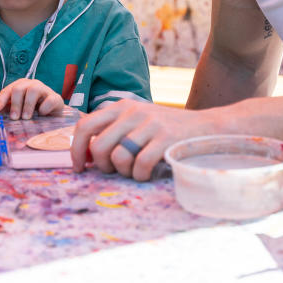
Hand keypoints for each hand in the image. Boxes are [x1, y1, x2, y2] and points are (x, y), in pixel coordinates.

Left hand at [0, 79, 63, 119]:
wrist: (53, 115)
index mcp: (20, 87)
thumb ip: (6, 109)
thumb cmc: (33, 112)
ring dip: (28, 105)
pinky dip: (44, 108)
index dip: (0, 100)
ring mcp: (44, 90)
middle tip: (15, 118)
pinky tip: (42, 115)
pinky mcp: (55, 98)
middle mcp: (31, 85)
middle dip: (15, 104)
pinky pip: (49, 99)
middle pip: (19, 88)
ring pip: (33, 90)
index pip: (7, 91)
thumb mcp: (19, 110)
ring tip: (26, 117)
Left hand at [70, 100, 209, 180]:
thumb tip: (85, 154)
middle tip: (114, 171)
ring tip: (134, 171)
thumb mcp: (137, 121)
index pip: (85, 125)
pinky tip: (147, 173)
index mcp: (121, 106)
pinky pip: (141, 165)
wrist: (206, 126)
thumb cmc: (166, 129)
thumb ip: (113, 131)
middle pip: (98, 146)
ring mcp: (150, 124)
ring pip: (118, 158)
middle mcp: (132, 112)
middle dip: (102, 167)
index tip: (79, 167)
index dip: (76, 149)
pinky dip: (140, 175)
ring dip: (123, 172)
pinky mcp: (166, 138)